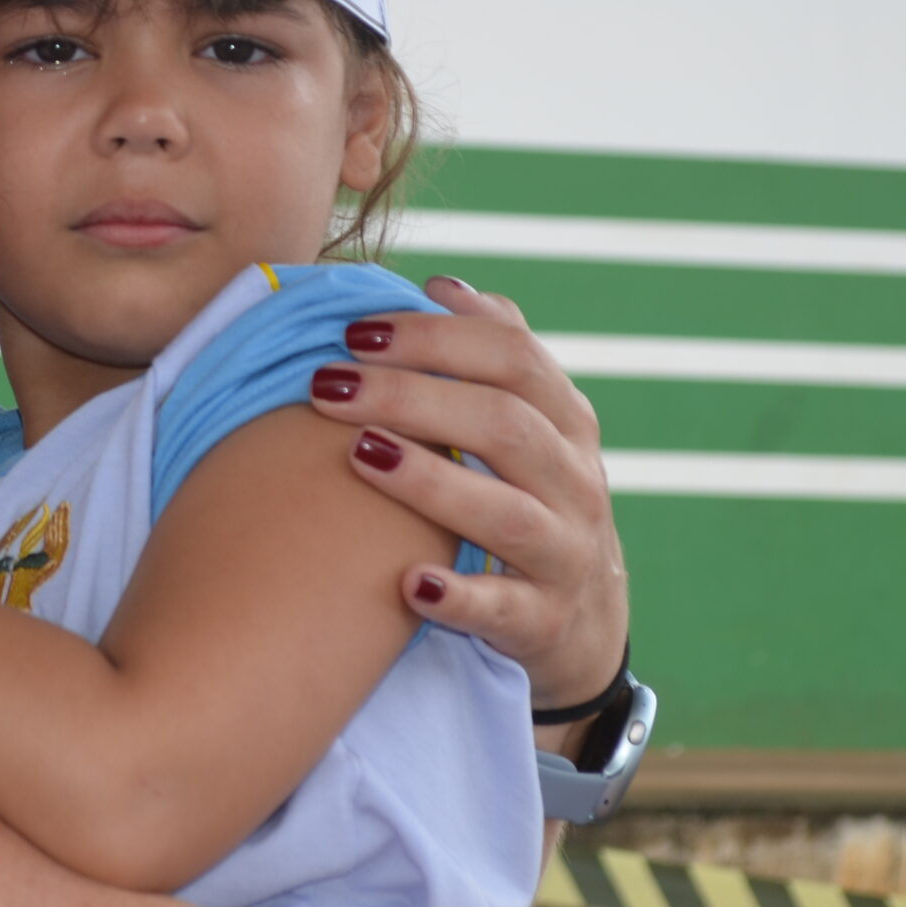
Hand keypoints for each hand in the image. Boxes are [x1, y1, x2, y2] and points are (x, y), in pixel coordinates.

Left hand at [308, 277, 628, 711]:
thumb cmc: (527, 497)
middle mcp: (576, 480)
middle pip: (504, 424)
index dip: (434, 337)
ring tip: (359, 455)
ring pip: (508, 514)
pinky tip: (406, 583)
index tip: (352, 331)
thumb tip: (442, 284)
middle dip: (412, 398)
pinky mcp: (544, 622)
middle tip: (326, 386)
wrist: (579, 620)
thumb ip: (491, 352)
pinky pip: (504, 609)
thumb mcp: (527, 424)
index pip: (512, 356)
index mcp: (566, 419)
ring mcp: (566, 553)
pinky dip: (458, 597)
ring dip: (431, 482)